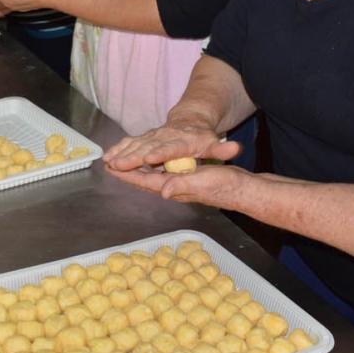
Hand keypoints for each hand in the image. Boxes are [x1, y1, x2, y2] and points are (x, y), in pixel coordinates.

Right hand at [104, 123, 240, 172]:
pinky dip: (118, 148)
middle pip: (147, 147)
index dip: (160, 153)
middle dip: (132, 156)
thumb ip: (222, 149)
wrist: (190, 119)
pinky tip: (106, 156)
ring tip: (108, 161)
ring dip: (121, 152)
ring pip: (135, 144)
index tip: (149, 158)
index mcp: (182, 141)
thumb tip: (234, 148)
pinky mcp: (144, 137)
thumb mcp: (214, 144)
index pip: (170, 148)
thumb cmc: (202, 138)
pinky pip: (129, 142)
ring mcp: (153, 136)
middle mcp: (164, 137)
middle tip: (117, 164)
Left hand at [107, 162, 248, 209]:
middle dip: (127, 171)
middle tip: (109, 162)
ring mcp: (181, 184)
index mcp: (175, 187)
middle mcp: (174, 187)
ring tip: (122, 162)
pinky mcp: (188, 178)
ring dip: (137, 169)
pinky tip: (149, 161)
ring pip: (152, 176)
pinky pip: (164, 172)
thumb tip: (164, 191)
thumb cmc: (226, 185)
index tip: (110, 167)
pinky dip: (153, 165)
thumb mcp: (204, 181)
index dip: (127, 173)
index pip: (144, 181)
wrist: (244, 189)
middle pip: (144, 179)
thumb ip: (183, 184)